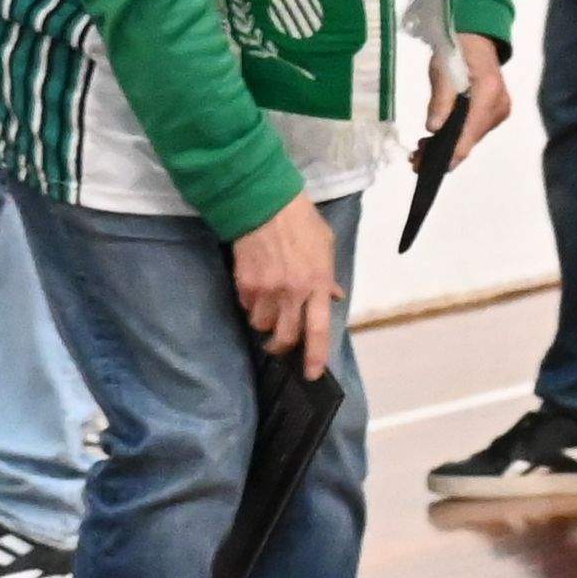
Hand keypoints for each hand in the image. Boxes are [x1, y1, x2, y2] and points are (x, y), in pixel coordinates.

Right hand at [229, 194, 344, 380]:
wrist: (264, 203)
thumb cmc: (301, 222)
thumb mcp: (326, 246)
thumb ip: (328, 276)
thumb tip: (332, 297)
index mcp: (317, 283)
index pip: (317, 329)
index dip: (315, 355)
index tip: (312, 374)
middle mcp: (291, 292)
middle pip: (285, 336)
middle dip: (282, 346)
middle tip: (280, 345)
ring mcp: (266, 290)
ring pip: (262, 324)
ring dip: (266, 322)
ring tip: (269, 306)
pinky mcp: (244, 283)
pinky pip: (247, 307)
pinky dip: (252, 304)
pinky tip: (257, 288)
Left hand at [427, 31, 512, 169]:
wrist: (476, 37)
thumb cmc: (457, 50)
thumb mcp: (442, 72)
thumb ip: (440, 101)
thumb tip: (433, 129)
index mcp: (488, 96)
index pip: (469, 135)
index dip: (449, 155)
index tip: (427, 168)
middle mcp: (499, 109)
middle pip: (470, 140)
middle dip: (444, 152)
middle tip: (415, 160)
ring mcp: (499, 111)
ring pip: (471, 137)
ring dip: (448, 145)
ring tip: (421, 150)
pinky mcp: (495, 111)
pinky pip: (473, 130)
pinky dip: (456, 135)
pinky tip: (436, 139)